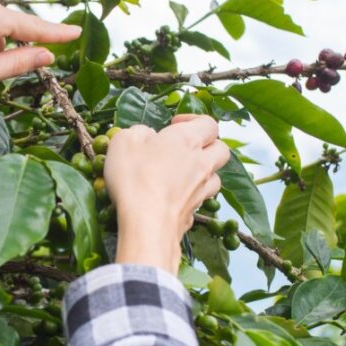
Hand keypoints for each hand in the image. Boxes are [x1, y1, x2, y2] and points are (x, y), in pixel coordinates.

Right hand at [103, 115, 230, 270]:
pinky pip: (201, 200)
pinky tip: (174, 199)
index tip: (174, 124)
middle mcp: (202, 164)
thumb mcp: (124, 142)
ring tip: (183, 175)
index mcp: (188, 140)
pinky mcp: (195, 213)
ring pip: (216, 176)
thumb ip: (138, 132)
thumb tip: (146, 135)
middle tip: (185, 149)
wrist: (148, 225)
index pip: (209, 123)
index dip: (194, 120)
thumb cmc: (136, 179)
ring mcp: (201, 191)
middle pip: (221, 150)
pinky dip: (192, 196)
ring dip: (204, 172)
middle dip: (207, 145)